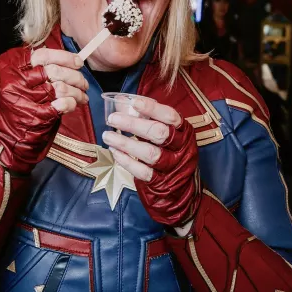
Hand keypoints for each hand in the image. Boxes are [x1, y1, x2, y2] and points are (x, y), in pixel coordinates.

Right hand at [0, 48, 88, 173]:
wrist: (8, 142)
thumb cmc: (19, 113)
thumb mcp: (22, 87)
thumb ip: (40, 74)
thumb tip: (69, 65)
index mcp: (13, 73)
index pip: (42, 55)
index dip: (63, 57)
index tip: (78, 62)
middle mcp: (17, 84)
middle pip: (54, 71)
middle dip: (75, 76)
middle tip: (83, 83)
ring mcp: (26, 101)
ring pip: (60, 87)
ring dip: (77, 91)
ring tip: (82, 96)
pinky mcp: (36, 117)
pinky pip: (62, 104)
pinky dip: (72, 103)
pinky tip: (73, 105)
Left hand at [103, 99, 199, 227]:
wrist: (181, 189)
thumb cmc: (170, 154)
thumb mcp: (169, 136)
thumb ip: (151, 120)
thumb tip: (124, 103)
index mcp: (183, 132)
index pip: (170, 117)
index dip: (152, 109)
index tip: (134, 102)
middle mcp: (180, 148)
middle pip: (159, 133)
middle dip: (133, 124)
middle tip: (112, 119)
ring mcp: (171, 166)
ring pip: (149, 153)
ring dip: (125, 143)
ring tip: (107, 136)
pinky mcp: (160, 182)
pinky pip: (142, 171)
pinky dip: (126, 161)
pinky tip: (115, 152)